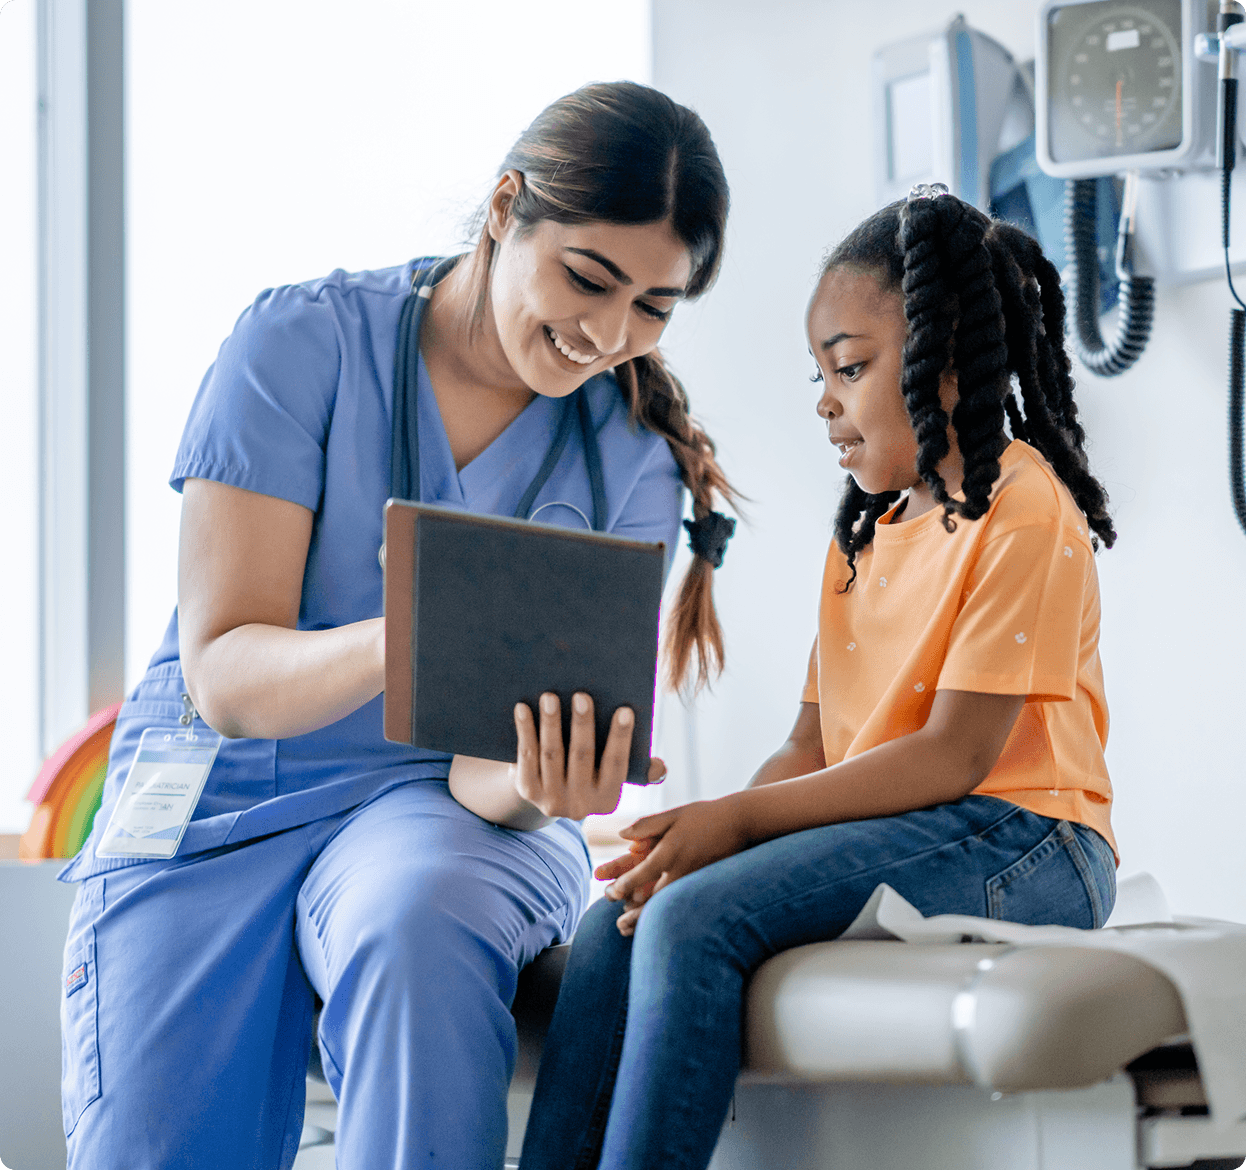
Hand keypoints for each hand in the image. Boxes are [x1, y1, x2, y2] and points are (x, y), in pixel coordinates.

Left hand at [513, 692, 665, 819]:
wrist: (547, 791)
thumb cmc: (590, 770)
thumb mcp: (610, 774)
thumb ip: (636, 768)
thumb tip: (660, 769)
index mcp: (607, 799)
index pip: (617, 764)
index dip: (621, 737)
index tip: (625, 709)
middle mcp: (580, 805)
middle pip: (582, 757)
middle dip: (582, 725)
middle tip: (581, 695)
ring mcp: (551, 799)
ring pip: (552, 755)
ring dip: (550, 723)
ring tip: (549, 696)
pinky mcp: (527, 790)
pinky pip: (527, 756)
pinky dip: (525, 730)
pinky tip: (523, 708)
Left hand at [604, 796, 750, 934]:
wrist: (740, 823)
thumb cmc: (704, 816)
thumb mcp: (674, 814)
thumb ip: (646, 825)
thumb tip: (621, 834)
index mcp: (670, 851)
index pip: (641, 874)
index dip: (623, 885)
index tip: (612, 892)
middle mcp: (681, 870)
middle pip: (652, 898)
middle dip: (634, 911)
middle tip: (618, 922)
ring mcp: (694, 881)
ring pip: (667, 906)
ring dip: (649, 919)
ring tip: (631, 930)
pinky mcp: (705, 886)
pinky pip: (682, 905)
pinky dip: (667, 916)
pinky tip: (657, 923)